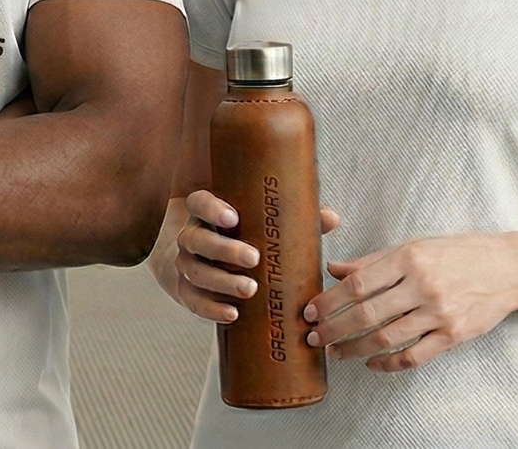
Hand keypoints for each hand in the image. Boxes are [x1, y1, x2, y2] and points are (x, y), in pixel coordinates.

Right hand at [160, 190, 340, 323]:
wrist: (201, 258)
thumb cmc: (241, 235)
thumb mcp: (258, 222)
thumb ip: (293, 218)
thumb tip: (331, 218)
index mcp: (205, 212)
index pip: (200, 202)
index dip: (213, 209)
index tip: (233, 218)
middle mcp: (191, 236)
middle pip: (197, 240)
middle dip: (224, 250)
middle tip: (254, 258)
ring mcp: (186, 264)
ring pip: (195, 272)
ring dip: (222, 282)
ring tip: (250, 289)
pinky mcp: (186, 291)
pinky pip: (193, 301)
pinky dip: (212, 309)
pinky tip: (233, 314)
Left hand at [303, 233, 517, 372]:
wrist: (507, 269)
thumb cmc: (458, 254)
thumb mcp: (414, 247)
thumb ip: (373, 261)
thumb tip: (333, 268)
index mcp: (409, 258)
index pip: (358, 283)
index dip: (329, 301)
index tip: (310, 311)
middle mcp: (423, 285)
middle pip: (366, 314)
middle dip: (334, 329)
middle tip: (315, 337)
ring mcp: (439, 313)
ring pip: (386, 338)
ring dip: (355, 350)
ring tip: (337, 352)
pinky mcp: (452, 336)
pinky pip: (413, 356)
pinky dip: (388, 364)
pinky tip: (373, 364)